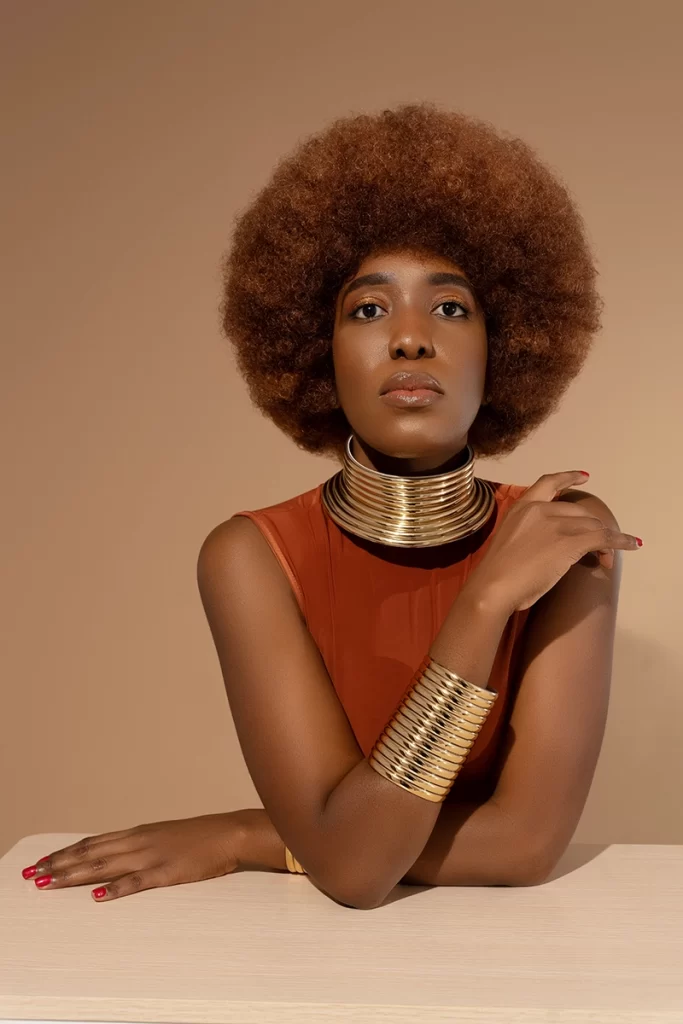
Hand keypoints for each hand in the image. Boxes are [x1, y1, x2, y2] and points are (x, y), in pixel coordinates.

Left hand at [21, 812, 249, 901]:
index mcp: (137, 833)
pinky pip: (138, 881)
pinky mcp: (167, 871)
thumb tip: (115, 853)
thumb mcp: (163, 836)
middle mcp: (138, 841)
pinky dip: (116, 888)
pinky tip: (99, 896)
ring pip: (105, 865)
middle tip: (33, 874)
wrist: (228, 833)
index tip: (42, 862)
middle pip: (91, 853)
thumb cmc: (197, 838)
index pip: (92, 842)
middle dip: (60, 864)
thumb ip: (139, 844)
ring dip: (75, 875)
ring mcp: (151, 856)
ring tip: (50, 882)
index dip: (65, 852)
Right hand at [468, 471, 640, 612]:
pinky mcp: (569, 542)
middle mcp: (540, 510)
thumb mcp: (509, 543)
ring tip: (607, 557)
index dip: (568, 477)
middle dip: (593, 528)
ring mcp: (555, 525)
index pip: (548, 483)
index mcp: (521, 507)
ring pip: (592, 526)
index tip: (585, 476)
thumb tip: (546, 546)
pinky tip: (631, 545)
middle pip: (579, 511)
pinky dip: (620, 541)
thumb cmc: (495, 574)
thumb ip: (527, 535)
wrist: (492, 587)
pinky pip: (603, 538)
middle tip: (599, 548)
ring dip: (605, 540)